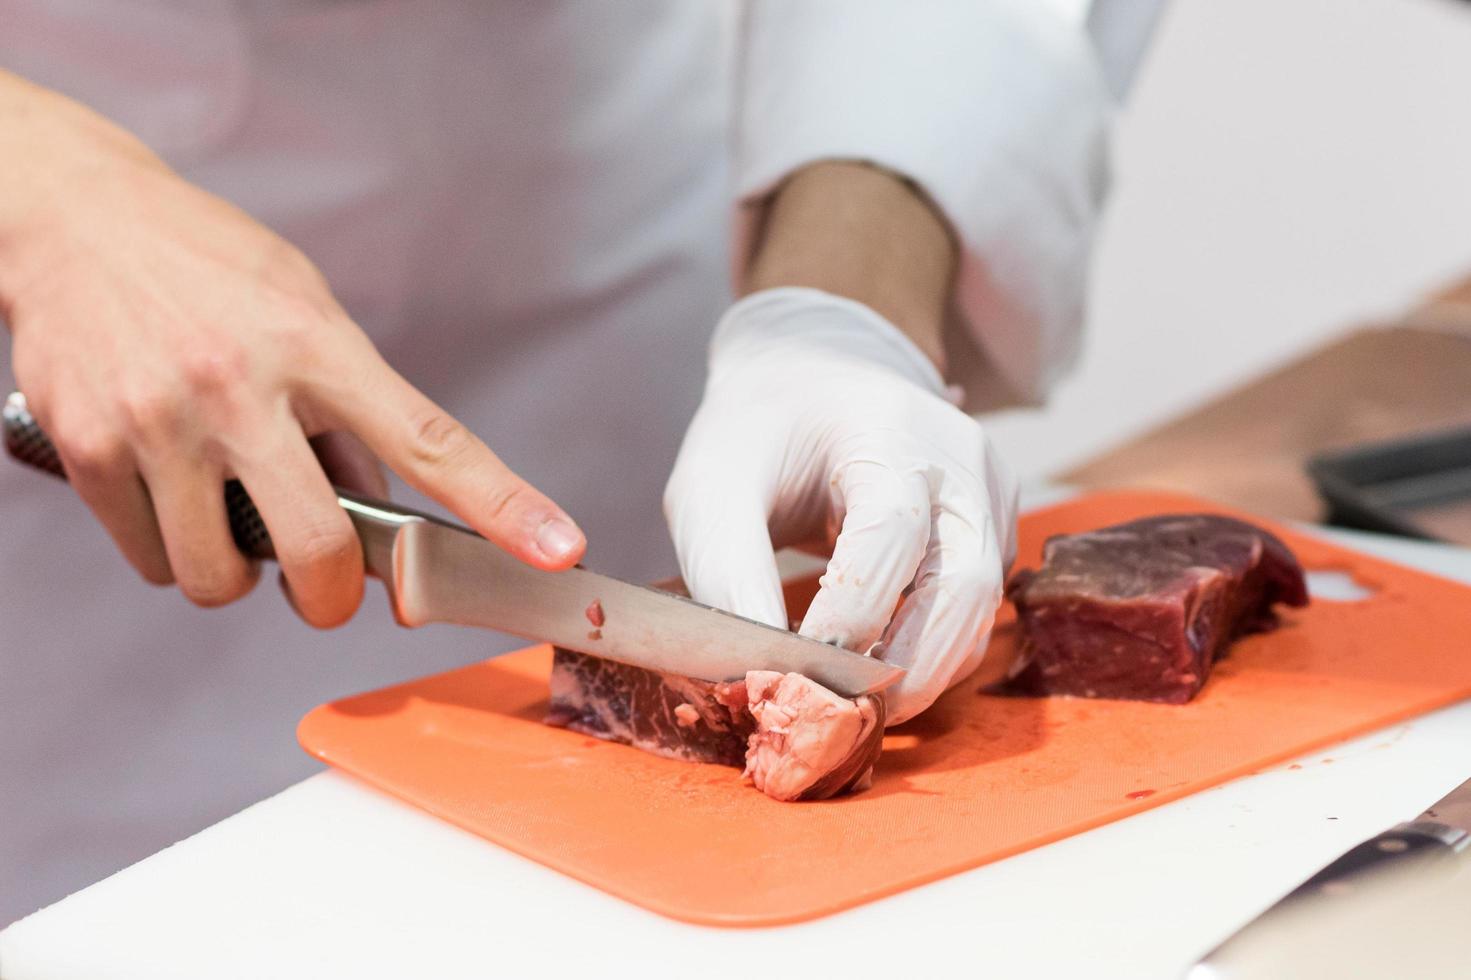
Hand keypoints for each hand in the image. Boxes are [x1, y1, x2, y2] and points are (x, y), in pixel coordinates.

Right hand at [0, 77, 584, 625]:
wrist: (73, 218)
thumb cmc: (206, 265)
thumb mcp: (304, 308)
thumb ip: (348, 409)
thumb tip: (377, 511)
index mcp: (316, 344)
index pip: (429, 441)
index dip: (503, 506)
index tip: (556, 549)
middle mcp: (239, 385)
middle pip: (318, 549)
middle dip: (329, 595)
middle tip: (325, 587)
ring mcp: (158, 421)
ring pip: (221, 577)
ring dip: (239, 575)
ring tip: (231, 517)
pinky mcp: (88, 448)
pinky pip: (152, 561)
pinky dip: (173, 552)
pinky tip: (173, 495)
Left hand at [665, 288, 1016, 723]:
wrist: (811, 377)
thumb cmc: (754, 435)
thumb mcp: (713, 488)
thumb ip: (726, 575)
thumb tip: (751, 679)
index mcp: (889, 430)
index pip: (892, 531)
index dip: (850, 613)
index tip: (795, 673)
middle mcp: (959, 461)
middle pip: (963, 584)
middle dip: (905, 667)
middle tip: (840, 720)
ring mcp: (989, 494)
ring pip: (978, 612)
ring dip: (922, 673)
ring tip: (853, 710)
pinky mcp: (992, 528)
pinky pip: (975, 610)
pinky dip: (931, 654)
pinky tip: (876, 676)